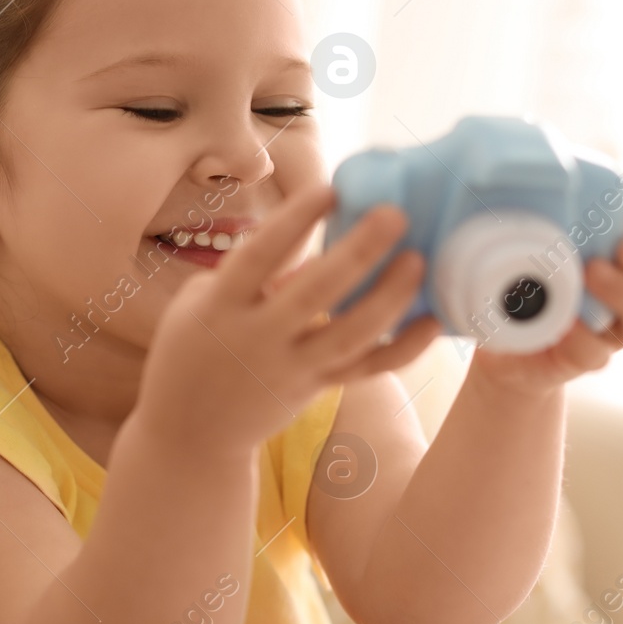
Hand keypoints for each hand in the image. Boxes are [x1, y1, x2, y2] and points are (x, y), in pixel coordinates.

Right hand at [135, 184, 443, 454]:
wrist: (189, 435)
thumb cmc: (191, 351)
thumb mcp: (202, 305)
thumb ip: (254, 277)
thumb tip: (312, 254)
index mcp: (220, 305)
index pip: (259, 254)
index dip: (294, 220)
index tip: (330, 189)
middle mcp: (256, 336)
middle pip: (315, 292)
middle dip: (358, 251)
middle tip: (395, 215)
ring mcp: (288, 367)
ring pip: (348, 334)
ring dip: (388, 297)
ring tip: (417, 261)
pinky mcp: (314, 389)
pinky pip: (365, 370)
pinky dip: (402, 349)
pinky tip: (433, 323)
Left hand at [469, 203, 622, 394]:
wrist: (504, 346)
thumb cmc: (531, 280)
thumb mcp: (547, 239)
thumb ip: (564, 213)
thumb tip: (552, 164)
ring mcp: (616, 334)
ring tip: (589, 272)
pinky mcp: (583, 361)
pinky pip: (596, 355)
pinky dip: (582, 337)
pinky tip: (562, 321)